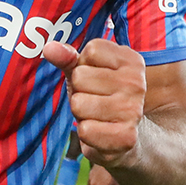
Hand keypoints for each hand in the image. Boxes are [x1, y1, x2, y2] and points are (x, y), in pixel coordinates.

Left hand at [42, 38, 145, 169]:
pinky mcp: (126, 137)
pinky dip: (86, 133)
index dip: (84, 65)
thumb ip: (67, 56)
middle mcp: (136, 83)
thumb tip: (49, 48)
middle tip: (94, 98)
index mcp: (131, 60)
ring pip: (78, 104)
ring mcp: (133, 110)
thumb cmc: (101, 94)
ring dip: (81, 112)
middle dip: (79, 90)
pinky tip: (99, 131)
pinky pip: (85, 130)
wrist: (123, 135)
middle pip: (80, 77)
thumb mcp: (84, 69)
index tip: (96, 76)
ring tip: (95, 114)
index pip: (91, 51)